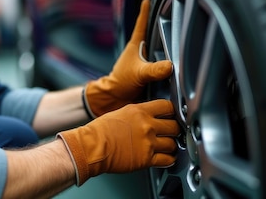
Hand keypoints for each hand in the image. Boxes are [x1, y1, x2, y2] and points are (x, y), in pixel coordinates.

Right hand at [57, 99, 178, 185]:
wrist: (92, 146)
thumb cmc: (101, 131)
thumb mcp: (121, 112)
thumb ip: (138, 113)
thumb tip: (148, 115)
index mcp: (140, 111)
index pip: (167, 106)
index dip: (171, 111)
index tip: (171, 115)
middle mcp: (147, 126)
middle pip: (174, 126)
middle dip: (174, 129)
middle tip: (171, 132)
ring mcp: (148, 143)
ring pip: (172, 144)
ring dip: (171, 146)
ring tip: (167, 146)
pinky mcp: (146, 159)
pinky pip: (167, 160)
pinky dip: (169, 159)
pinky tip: (166, 157)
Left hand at [84, 0, 172, 117]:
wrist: (115, 100)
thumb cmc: (121, 83)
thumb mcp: (139, 73)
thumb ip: (154, 70)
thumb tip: (170, 66)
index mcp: (136, 46)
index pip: (141, 25)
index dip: (145, 12)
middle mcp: (140, 52)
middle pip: (152, 34)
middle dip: (160, 26)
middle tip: (169, 13)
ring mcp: (144, 62)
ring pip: (158, 50)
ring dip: (166, 46)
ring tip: (177, 38)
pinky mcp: (149, 74)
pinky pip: (161, 65)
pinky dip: (167, 64)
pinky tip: (176, 65)